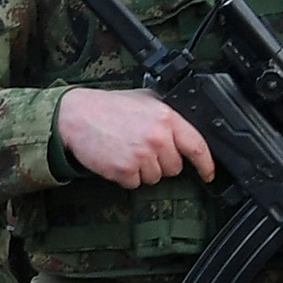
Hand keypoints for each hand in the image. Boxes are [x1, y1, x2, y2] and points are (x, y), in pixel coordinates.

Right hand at [56, 87, 213, 188]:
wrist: (75, 115)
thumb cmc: (107, 107)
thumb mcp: (144, 99)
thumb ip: (167, 113)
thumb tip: (187, 128)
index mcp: (166, 118)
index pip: (197, 146)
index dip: (206, 165)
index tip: (208, 174)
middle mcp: (157, 137)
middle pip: (174, 167)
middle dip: (161, 162)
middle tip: (141, 147)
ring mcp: (141, 155)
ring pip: (155, 177)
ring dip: (142, 170)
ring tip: (126, 150)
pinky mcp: (124, 169)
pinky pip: (134, 183)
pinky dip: (126, 176)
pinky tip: (116, 158)